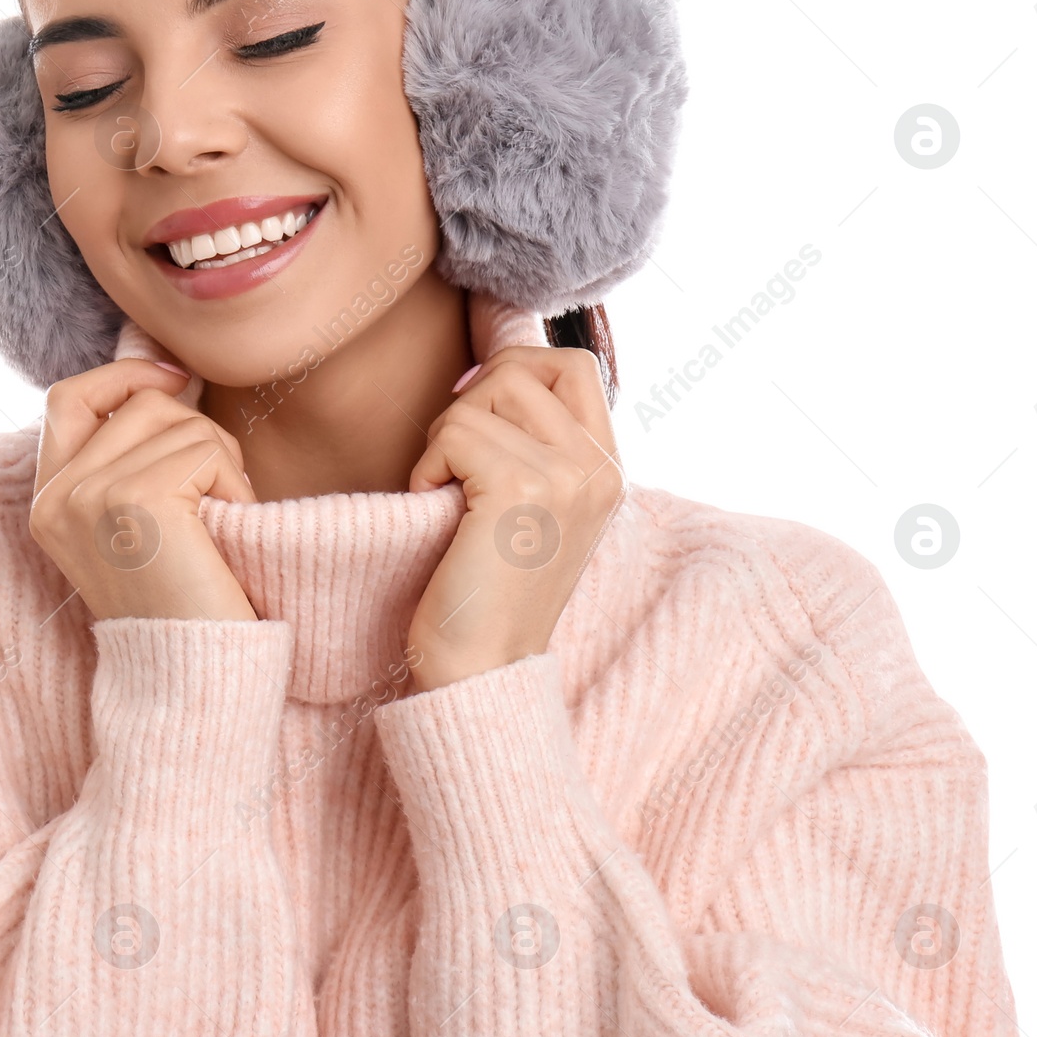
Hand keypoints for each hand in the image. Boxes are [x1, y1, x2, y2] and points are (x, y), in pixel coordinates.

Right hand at [29, 358, 259, 621]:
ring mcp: (89, 496)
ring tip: (219, 518)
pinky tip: (227, 532)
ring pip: (177, 419)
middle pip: (139, 403)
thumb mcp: (137, 518)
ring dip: (219, 460)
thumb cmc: (185, 596)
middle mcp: (57, 497)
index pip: (68, 399)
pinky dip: (234, 483)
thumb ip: (130, 455)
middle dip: (194, 432)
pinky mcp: (135, 499)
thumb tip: (163, 374)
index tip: (176, 381)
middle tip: (215, 494)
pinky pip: (205, 448)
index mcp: (48, 502)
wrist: (196, 674)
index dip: (122, 376)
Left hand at [404, 347, 627, 691]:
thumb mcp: (532, 506)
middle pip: (527, 367)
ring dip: (446, 436)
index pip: (574, 364)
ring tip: (448, 490)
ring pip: (486, 395)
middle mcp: (600, 469)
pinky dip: (429, 466)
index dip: (516, 368)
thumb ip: (533, 442)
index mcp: (607, 470)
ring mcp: (568, 478)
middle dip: (475, 398)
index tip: (478, 415)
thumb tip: (490, 370)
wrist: (482, 672)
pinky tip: (435, 507)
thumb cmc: (486, 589)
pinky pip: (456, 432)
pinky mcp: (524, 490)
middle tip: (456, 458)